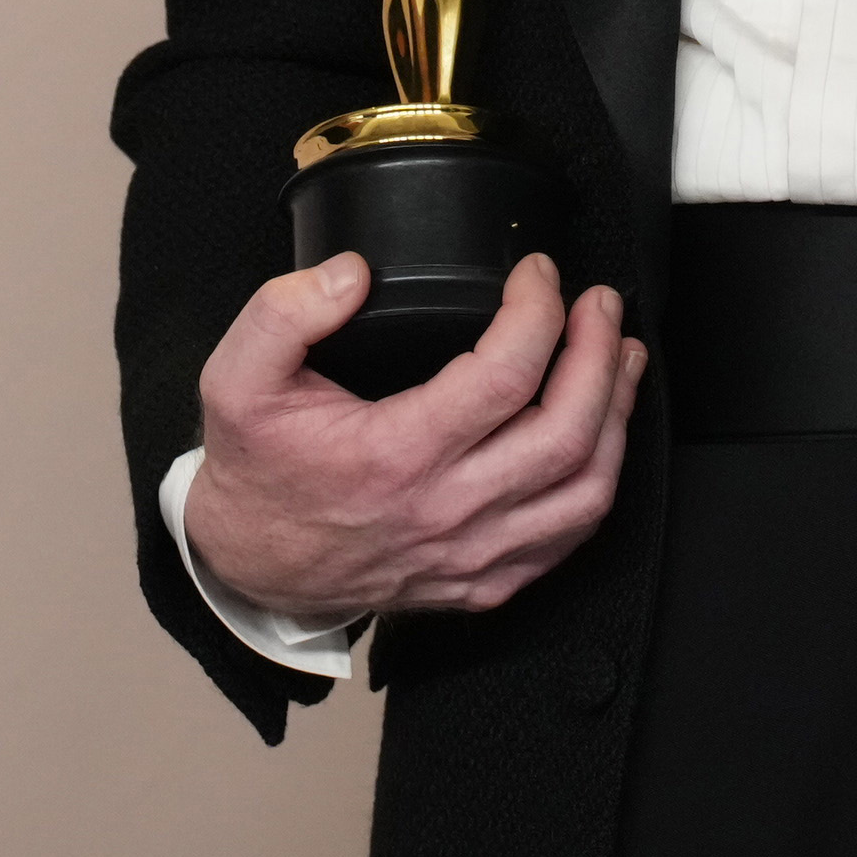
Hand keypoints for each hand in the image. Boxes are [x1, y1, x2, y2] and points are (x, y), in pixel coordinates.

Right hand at [184, 251, 647, 619]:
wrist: (247, 567)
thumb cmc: (256, 470)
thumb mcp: (237, 379)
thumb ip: (283, 313)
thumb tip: (353, 274)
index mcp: (396, 457)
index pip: (504, 376)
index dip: (538, 311)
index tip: (538, 273)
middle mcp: (446, 513)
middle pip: (566, 432)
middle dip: (597, 353)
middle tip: (599, 303)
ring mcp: (471, 557)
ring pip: (585, 490)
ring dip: (616, 415)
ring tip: (619, 355)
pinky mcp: (482, 583)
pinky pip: (569, 537)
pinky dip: (600, 478)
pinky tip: (601, 432)